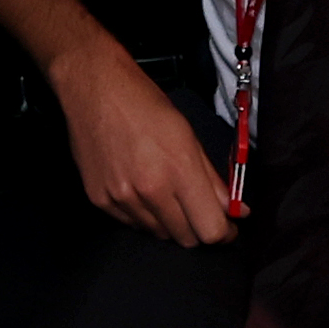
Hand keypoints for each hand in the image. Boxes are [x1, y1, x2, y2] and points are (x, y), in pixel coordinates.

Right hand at [52, 47, 237, 248]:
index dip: (223, 232)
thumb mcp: (188, 134)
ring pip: (159, 234)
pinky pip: (132, 224)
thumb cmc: (143, 103)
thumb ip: (211, 178)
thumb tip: (234, 208)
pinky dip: (143, 215)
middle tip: (197, 210)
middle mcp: (150, 189)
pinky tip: (141, 189)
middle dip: (197, 228)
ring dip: (169, 221)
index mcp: (178, 169)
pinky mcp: (100, 200)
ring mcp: (122, 198)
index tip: (226, 227)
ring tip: (164, 192)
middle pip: (186, 239)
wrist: (94, 88)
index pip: (210, 229)